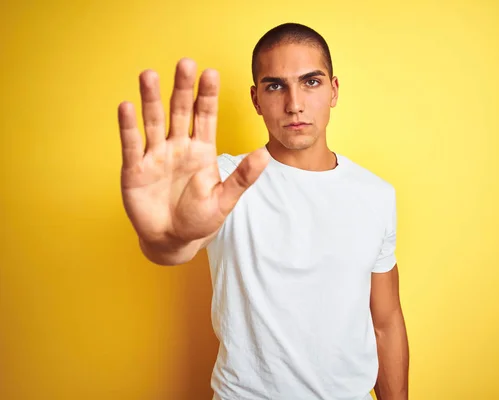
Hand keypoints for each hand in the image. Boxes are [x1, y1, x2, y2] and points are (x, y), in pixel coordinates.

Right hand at [117, 58, 268, 246]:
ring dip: (151, 99)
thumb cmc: (200, 219)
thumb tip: (265, 154)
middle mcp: (178, 146)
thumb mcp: (225, 200)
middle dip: (182, 88)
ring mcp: (155, 155)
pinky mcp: (134, 169)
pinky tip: (127, 107)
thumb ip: (243, 177)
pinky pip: (131, 144)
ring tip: (149, 75)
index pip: (205, 115)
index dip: (207, 95)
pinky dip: (128, 127)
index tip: (211, 72)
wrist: (173, 241)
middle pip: (179, 111)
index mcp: (201, 150)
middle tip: (185, 63)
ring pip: (153, 121)